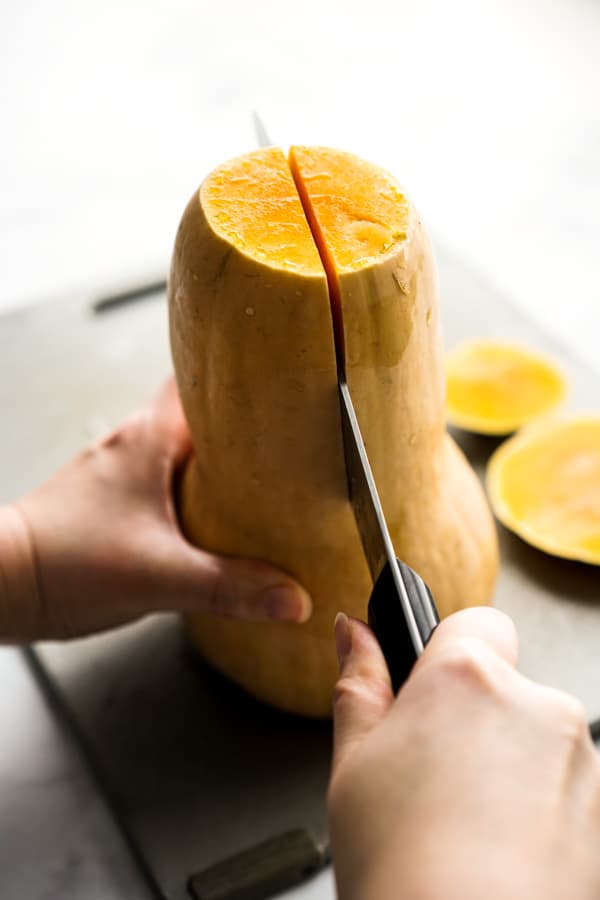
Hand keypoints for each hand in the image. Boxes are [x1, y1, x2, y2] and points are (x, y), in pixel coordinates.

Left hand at [0, 377, 310, 641]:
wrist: (1, 586)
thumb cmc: (61, 564)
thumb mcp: (163, 577)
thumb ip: (232, 587)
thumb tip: (292, 596)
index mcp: (149, 441)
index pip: (199, 379)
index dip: (241, 375)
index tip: (279, 376)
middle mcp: (133, 446)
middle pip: (198, 416)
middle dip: (241, 426)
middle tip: (287, 435)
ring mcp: (118, 473)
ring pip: (179, 451)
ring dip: (215, 461)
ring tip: (261, 478)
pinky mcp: (109, 502)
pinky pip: (162, 481)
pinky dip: (190, 490)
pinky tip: (209, 520)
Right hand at [329, 608, 599, 899]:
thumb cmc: (404, 871)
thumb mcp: (351, 766)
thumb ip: (360, 686)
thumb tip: (356, 634)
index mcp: (467, 681)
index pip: (475, 622)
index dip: (447, 651)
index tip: (427, 687)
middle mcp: (535, 707)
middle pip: (505, 686)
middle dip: (472, 717)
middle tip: (430, 774)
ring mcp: (580, 761)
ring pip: (536, 739)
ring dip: (509, 764)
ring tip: (464, 823)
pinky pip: (567, 787)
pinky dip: (541, 807)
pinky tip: (500, 849)